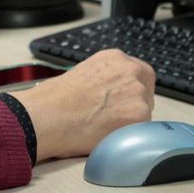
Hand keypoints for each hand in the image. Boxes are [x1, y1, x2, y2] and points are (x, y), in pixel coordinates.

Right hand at [12, 49, 153, 160]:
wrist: (48, 115)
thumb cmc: (54, 100)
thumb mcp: (83, 73)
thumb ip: (106, 79)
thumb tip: (114, 94)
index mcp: (115, 57)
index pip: (140, 74)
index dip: (131, 90)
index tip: (122, 101)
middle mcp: (130, 70)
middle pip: (146, 92)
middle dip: (132, 105)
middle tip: (112, 117)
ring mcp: (137, 92)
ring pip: (145, 111)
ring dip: (131, 121)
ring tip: (106, 127)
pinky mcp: (140, 115)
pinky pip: (142, 128)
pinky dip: (129, 135)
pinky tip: (109, 134)